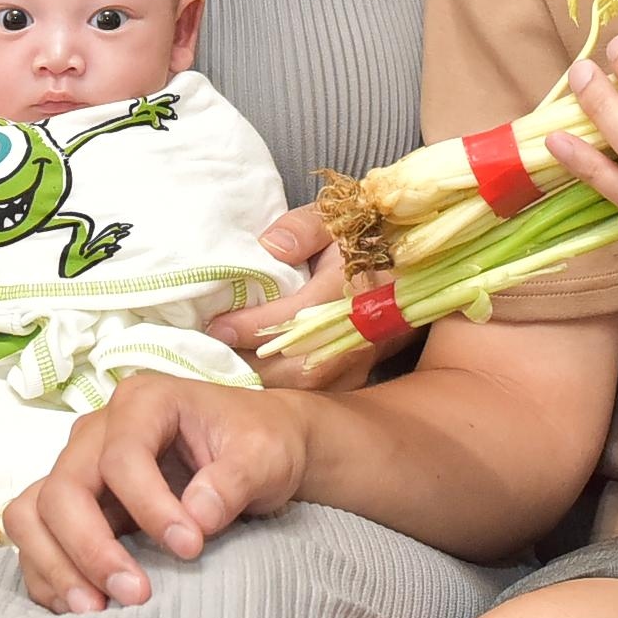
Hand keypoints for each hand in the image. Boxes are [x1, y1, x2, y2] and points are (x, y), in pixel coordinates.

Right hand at [9, 373, 310, 612]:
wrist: (259, 454)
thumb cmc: (262, 444)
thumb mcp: (265, 455)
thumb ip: (235, 480)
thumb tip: (196, 517)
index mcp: (143, 404)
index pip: (120, 457)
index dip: (149, 507)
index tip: (190, 548)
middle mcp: (97, 433)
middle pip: (62, 488)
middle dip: (91, 548)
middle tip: (135, 595)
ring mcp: (81, 471)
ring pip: (32, 514)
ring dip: (56, 565)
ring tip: (95, 612)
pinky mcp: (78, 509)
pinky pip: (36, 541)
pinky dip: (50, 576)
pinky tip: (85, 608)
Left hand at [205, 202, 383, 390]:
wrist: (408, 272)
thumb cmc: (362, 242)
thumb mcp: (335, 218)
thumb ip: (304, 227)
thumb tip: (272, 246)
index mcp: (348, 289)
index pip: (293, 316)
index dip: (250, 326)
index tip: (216, 326)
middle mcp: (355, 333)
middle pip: (294, 365)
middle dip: (248, 364)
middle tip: (209, 355)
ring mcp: (357, 362)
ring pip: (303, 390)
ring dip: (260, 384)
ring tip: (223, 370)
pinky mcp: (356, 379)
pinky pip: (313, 399)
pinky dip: (279, 396)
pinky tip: (251, 385)